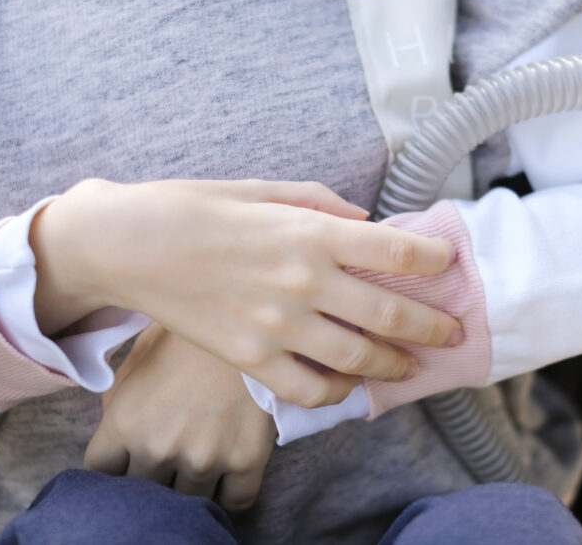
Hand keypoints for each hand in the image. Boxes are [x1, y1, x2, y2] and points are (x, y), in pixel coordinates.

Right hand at [31, 178, 462, 406]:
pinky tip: (348, 382)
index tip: (448, 264)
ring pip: (360, 358)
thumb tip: (366, 223)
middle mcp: (303, 281)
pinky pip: (310, 390)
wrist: (129, 245)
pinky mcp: (250, 359)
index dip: (435, 259)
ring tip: (409, 363)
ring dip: (395, 364)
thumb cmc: (196, 207)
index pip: (398, 249)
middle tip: (452, 332)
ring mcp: (277, 326)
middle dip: (434, 326)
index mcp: (311, 231)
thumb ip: (322, 204)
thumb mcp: (264, 188)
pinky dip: (339, 391)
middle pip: (392, 314)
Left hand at [84, 323, 275, 510]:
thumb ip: (118, 401)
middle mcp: (159, 446)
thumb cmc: (190, 331)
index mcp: (124, 421)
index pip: (100, 473)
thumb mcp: (139, 356)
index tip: (129, 461)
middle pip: (144, 492)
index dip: (115, 467)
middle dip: (153, 477)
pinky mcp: (246, 458)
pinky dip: (231, 495)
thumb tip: (116, 430)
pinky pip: (235, 502)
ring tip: (202, 462)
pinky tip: (230, 475)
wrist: (249, 311)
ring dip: (192, 486)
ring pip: (189, 501)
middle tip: (170, 456)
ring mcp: (204, 457)